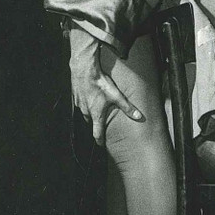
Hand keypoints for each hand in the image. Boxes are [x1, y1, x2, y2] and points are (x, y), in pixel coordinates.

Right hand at [68, 28, 143, 143]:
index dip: (100, 140)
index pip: (97, 134)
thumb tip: (139, 117)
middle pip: (92, 122)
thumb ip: (127, 107)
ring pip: (86, 112)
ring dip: (91, 112)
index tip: (102, 144)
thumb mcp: (116, 95)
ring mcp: (79, 104)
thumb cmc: (100, 83)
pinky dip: (86, 102)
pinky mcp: (75, 96)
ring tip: (97, 107)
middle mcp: (86, 112)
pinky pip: (81, 103)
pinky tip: (91, 95)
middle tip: (102, 122)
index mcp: (96, 115)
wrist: (84, 70)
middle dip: (97, 123)